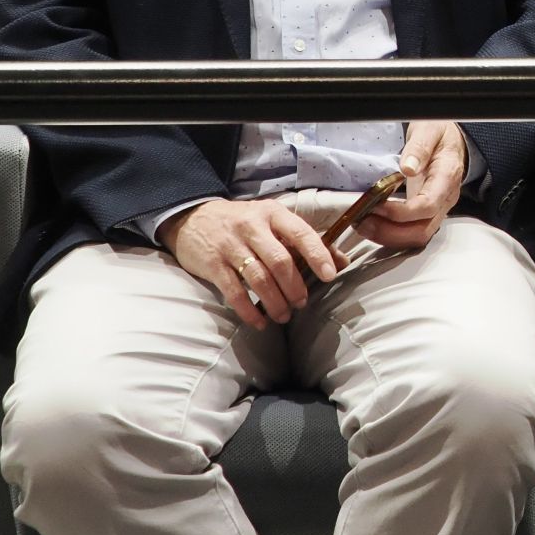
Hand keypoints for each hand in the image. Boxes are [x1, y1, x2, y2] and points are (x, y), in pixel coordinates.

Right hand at [159, 197, 341, 328]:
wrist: (192, 218)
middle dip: (294, 286)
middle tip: (302, 303)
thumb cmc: (243, 222)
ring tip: (284, 315)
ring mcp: (230, 245)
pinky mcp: (212, 264)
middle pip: (279, 260)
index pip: (300, 233)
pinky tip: (260, 322)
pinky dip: (249, 310)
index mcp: (272, 213)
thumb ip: (305, 241)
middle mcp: (252, 227)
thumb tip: (343, 262)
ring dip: (274, 301)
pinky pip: (234, 291)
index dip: (317, 255)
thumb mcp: (273, 222)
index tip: (329, 275)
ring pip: (258, 278)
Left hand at [359, 121, 467, 249]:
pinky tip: (373, 224)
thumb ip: (420, 147)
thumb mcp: (430, 129)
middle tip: (362, 221)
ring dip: (388, 236)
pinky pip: (411, 233)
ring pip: (417, 236)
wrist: (452, 139)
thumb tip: (408, 168)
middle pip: (422, 230)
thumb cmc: (440, 133)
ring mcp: (438, 209)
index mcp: (447, 177)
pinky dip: (391, 234)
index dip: (400, 213)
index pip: (428, 206)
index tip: (376, 206)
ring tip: (363, 224)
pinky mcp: (427, 214)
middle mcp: (445, 199)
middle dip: (390, 232)